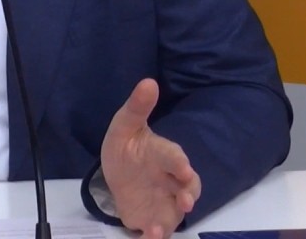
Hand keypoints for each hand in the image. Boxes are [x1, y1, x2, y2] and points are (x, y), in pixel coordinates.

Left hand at [100, 79, 201, 238]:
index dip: (179, 163)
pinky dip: (155, 235)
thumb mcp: (124, 126)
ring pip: (176, 212)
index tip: (183, 168)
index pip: (175, 157)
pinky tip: (147, 236)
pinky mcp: (154, 218)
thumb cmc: (127, 146)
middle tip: (186, 201)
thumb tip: (148, 82)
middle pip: (187, 187)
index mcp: (163, 154)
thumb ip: (137, 107)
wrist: (118, 171)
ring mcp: (165, 200)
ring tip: (158, 229)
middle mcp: (171, 179)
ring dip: (170, 221)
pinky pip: (159, 229)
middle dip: (188, 193)